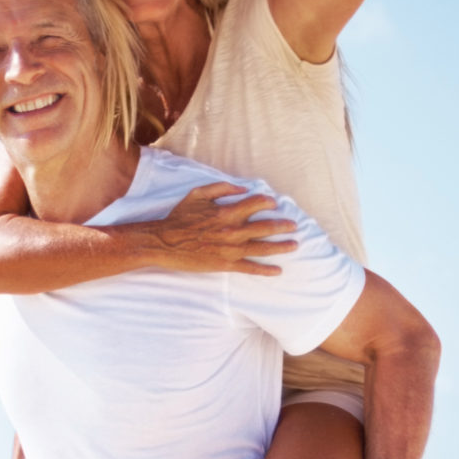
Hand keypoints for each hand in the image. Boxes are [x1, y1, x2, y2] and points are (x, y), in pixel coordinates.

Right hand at [148, 182, 295, 275]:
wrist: (164, 242)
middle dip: (283, 226)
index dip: (267, 203)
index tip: (274, 204)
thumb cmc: (180, 217)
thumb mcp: (198, 194)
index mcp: (226, 211)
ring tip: (294, 245)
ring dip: (281, 246)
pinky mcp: (225, 264)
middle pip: (265, 227)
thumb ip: (222, 188)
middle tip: (294, 226)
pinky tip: (278, 270)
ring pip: (263, 247)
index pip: (255, 204)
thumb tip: (243, 188)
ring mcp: (230, 249)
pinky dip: (265, 270)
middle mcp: (232, 230)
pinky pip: (250, 268)